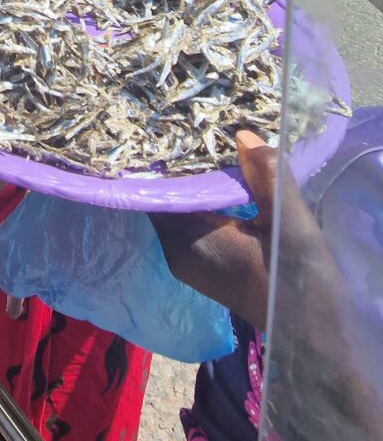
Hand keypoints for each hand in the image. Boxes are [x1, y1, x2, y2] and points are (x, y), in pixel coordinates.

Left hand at [150, 131, 326, 331]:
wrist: (308, 333)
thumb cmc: (293, 278)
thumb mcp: (286, 223)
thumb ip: (265, 176)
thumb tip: (242, 135)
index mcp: (188, 238)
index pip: (156, 192)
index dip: (161, 162)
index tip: (166, 131)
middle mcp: (176, 252)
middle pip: (162, 200)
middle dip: (172, 170)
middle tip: (181, 131)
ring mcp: (185, 262)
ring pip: (173, 213)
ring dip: (184, 187)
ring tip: (196, 149)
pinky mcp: (199, 267)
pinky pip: (184, 225)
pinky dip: (193, 204)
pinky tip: (211, 184)